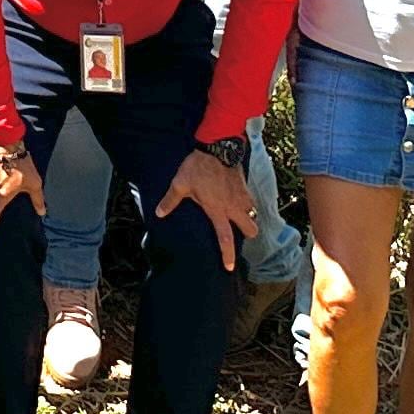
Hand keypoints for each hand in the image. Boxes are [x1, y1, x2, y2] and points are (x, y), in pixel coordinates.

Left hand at [157, 144, 255, 270]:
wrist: (218, 146)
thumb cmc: (198, 167)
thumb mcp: (180, 184)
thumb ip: (170, 201)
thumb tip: (159, 213)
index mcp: (217, 210)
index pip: (226, 238)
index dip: (228, 254)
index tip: (230, 267)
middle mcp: (234, 207)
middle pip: (250, 230)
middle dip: (247, 236)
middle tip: (237, 234)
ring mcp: (243, 196)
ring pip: (254, 216)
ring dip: (248, 219)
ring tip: (237, 218)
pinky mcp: (246, 186)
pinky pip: (251, 202)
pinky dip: (247, 205)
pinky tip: (237, 201)